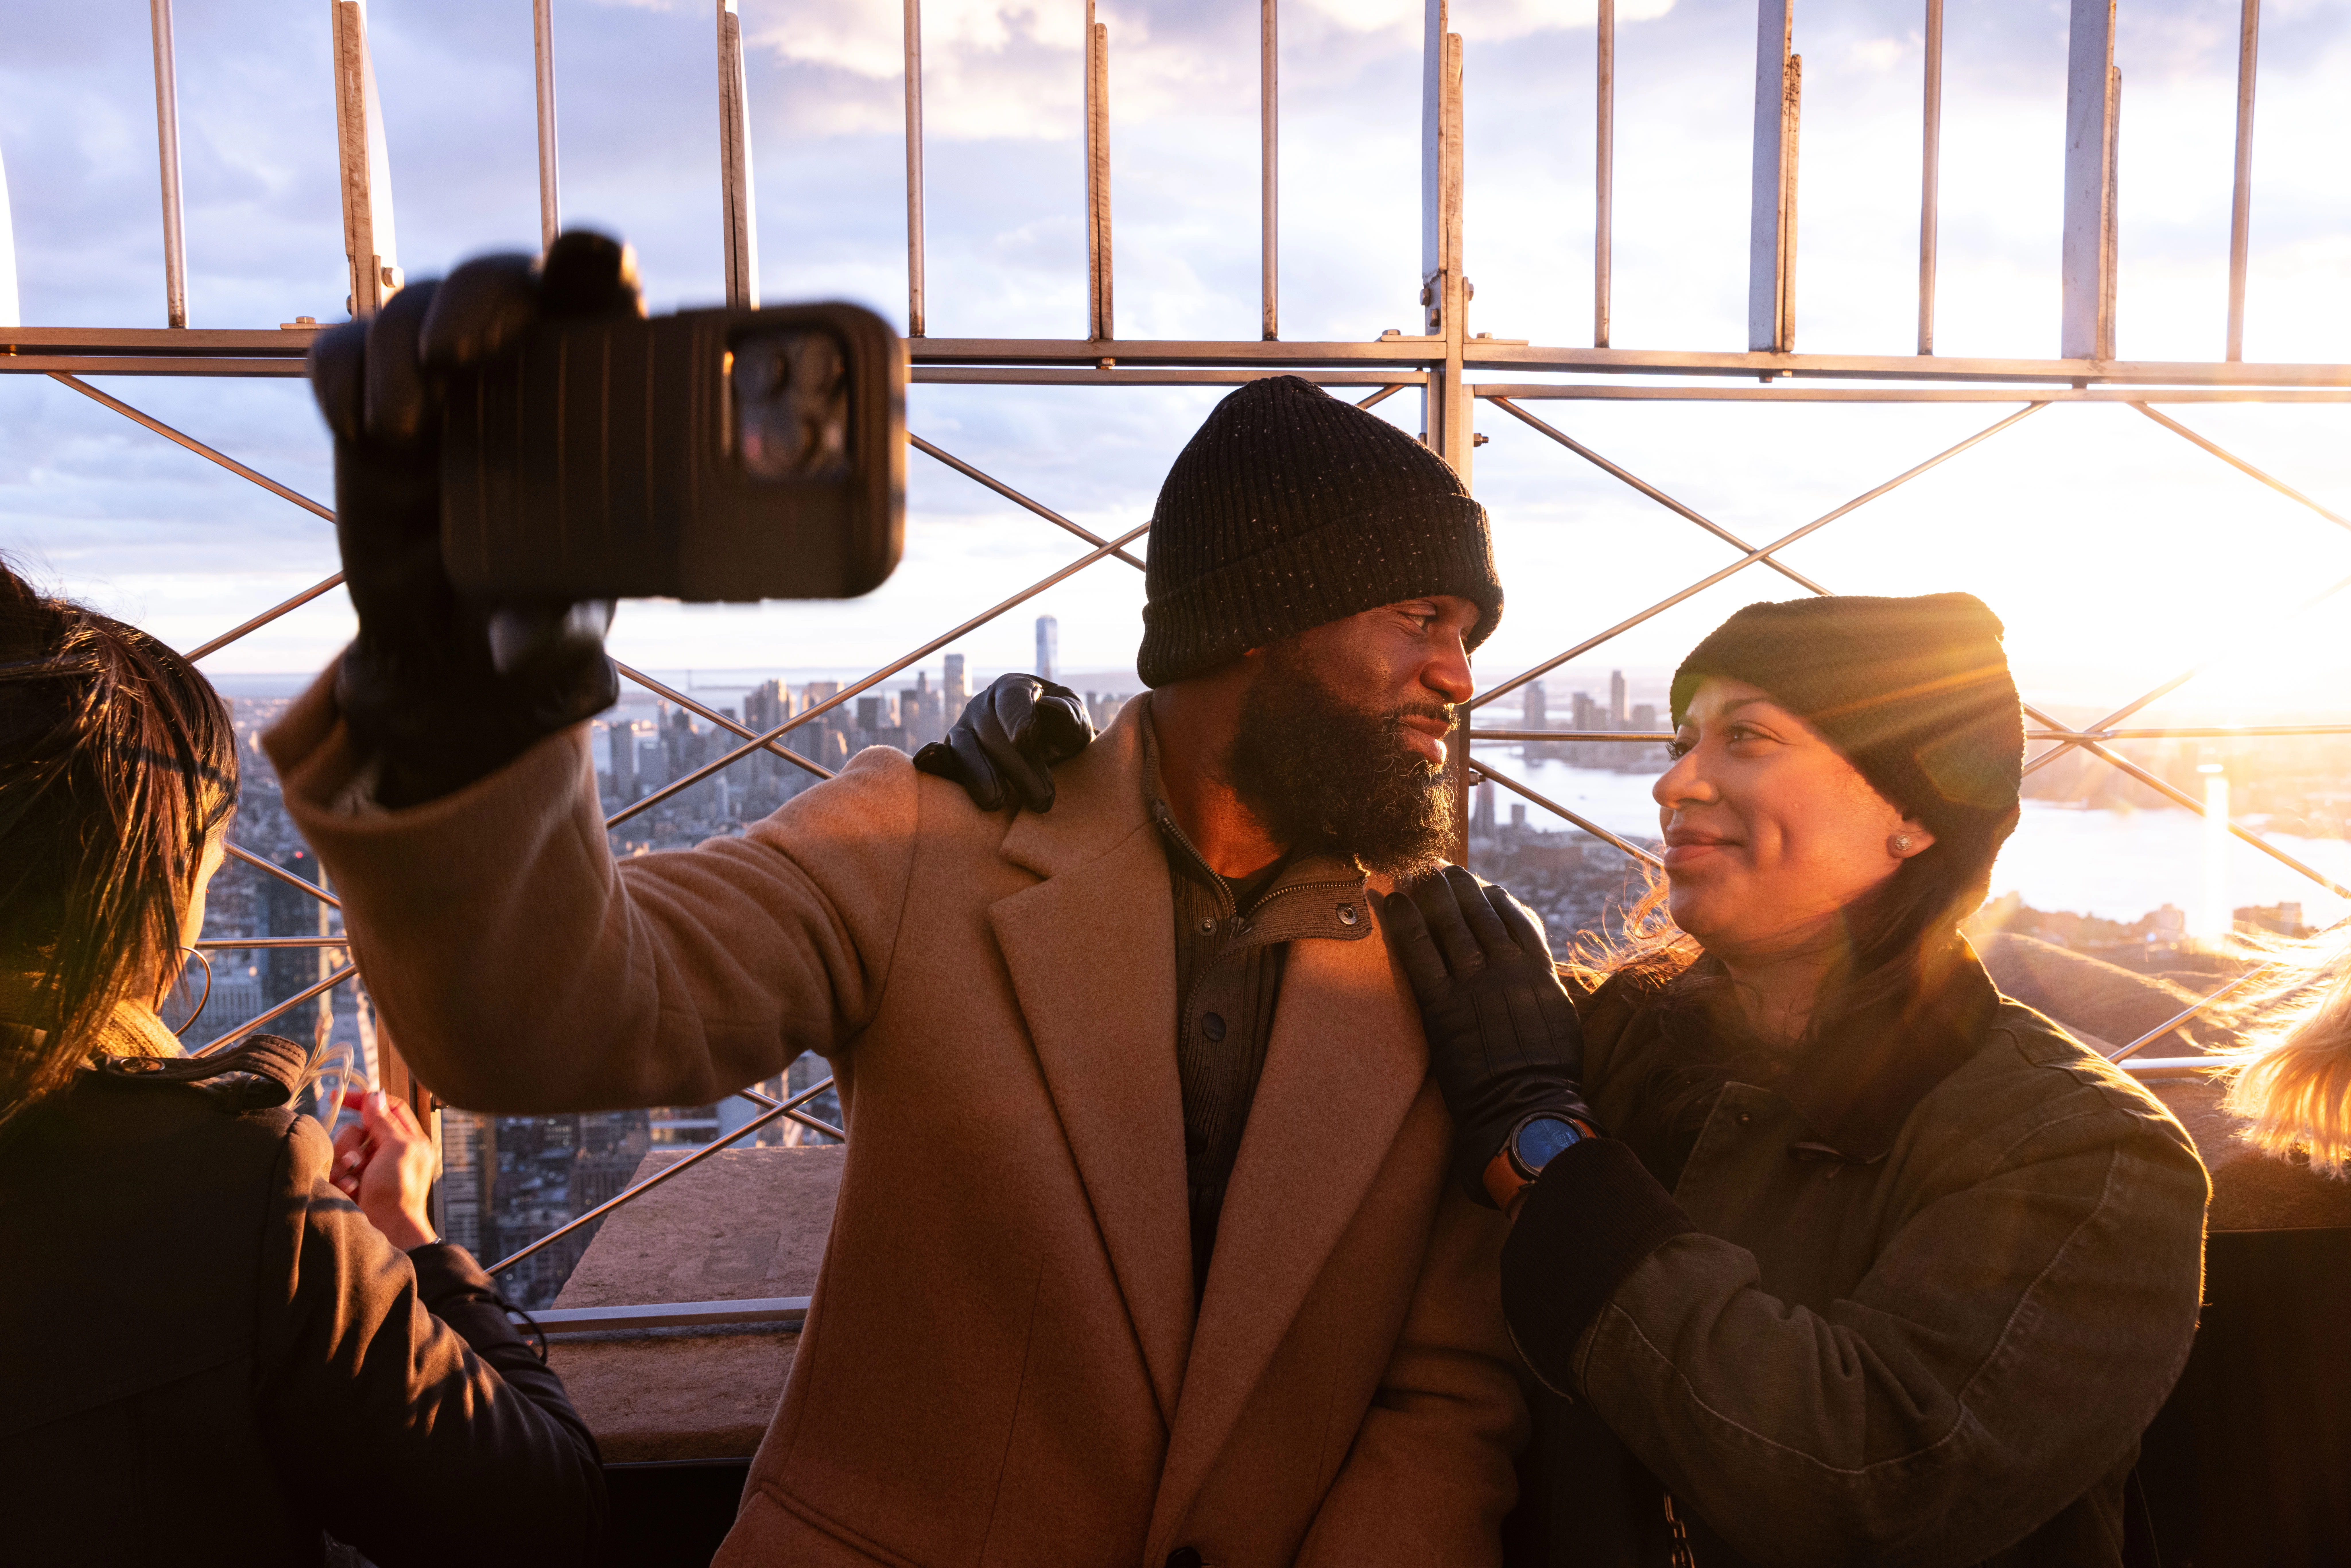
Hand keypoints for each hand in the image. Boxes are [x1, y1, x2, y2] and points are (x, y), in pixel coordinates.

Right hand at [309, 230, 637, 807]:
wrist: (448, 639)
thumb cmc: (533, 605)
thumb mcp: (553, 614)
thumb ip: (542, 620)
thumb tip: (512, 650)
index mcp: (590, 390)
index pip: (600, 298)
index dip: (595, 262)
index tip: (591, 257)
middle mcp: (516, 364)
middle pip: (501, 280)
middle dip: (477, 297)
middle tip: (455, 358)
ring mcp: (437, 374)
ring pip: (413, 303)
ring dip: (397, 348)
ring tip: (404, 429)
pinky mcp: (370, 397)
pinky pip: (340, 349)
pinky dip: (342, 376)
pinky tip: (364, 431)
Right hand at [330, 1091, 440, 1250]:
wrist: (385, 1229)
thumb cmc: (398, 1191)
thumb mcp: (397, 1148)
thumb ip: (385, 1121)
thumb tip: (375, 1096)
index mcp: (407, 1140)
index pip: (386, 1107)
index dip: (366, 1100)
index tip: (341, 1098)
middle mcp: (387, 1151)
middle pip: (359, 1128)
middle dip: (352, 1143)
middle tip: (357, 1163)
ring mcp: (368, 1168)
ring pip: (343, 1148)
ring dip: (344, 1163)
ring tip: (352, 1181)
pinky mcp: (352, 1182)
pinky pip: (335, 1168)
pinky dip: (339, 1178)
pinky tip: (348, 1190)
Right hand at [913, 673, 1094, 811]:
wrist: (1050, 762)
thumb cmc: (1063, 737)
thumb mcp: (1076, 726)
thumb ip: (1068, 716)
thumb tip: (1048, 706)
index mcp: (1014, 689)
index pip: (1013, 697)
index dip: (1018, 716)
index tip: (1025, 740)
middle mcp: (983, 706)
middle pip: (991, 730)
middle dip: (1016, 766)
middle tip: (1042, 799)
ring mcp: (963, 731)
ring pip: (963, 747)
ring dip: (980, 775)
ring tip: (998, 803)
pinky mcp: (951, 758)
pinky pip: (940, 760)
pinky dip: (933, 761)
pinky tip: (926, 766)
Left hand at [1381, 865, 1595, 1205]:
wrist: (1526, 1108)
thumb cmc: (1548, 1073)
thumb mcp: (1559, 1017)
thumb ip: (1542, 981)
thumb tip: (1530, 959)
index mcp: (1537, 969)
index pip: (1513, 916)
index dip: (1493, 896)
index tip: (1480, 884)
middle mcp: (1505, 967)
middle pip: (1477, 911)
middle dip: (1457, 885)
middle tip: (1439, 865)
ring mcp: (1472, 983)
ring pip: (1448, 923)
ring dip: (1430, 892)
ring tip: (1416, 871)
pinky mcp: (1441, 1005)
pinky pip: (1419, 953)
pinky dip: (1405, 924)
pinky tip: (1393, 902)